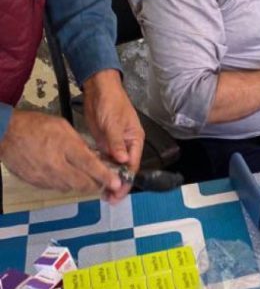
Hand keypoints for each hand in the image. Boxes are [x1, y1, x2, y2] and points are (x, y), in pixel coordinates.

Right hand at [0, 110, 121, 195]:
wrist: (6, 134)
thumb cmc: (36, 125)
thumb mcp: (63, 126)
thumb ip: (79, 143)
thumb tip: (92, 156)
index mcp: (66, 147)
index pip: (90, 165)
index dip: (105, 176)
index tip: (117, 183)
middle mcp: (56, 165)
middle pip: (82, 183)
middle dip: (95, 184)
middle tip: (104, 181)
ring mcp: (44, 177)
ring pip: (69, 188)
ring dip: (80, 184)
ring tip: (85, 176)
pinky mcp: (35, 183)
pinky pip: (55, 187)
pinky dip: (64, 183)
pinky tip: (65, 174)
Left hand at [82, 69, 143, 202]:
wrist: (99, 89)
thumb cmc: (111, 103)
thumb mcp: (114, 123)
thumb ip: (117, 143)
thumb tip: (123, 161)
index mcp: (135, 140)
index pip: (133, 165)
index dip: (126, 180)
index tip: (118, 192)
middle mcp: (127, 145)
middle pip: (125, 169)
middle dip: (118, 184)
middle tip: (109, 199)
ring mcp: (115, 145)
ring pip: (114, 167)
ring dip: (109, 179)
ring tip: (101, 194)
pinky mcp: (104, 143)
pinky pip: (104, 161)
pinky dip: (101, 170)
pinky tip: (94, 179)